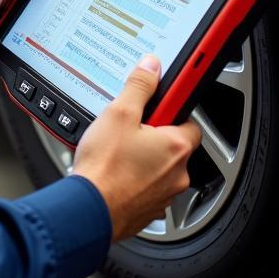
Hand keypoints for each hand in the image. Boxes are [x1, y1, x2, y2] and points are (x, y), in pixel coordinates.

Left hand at [0, 0, 50, 73]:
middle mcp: (15, 8)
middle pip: (47, 9)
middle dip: (55, 11)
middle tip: (57, 12)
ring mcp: (15, 29)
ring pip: (43, 32)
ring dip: (46, 33)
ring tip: (44, 31)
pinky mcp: (12, 49)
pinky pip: (31, 52)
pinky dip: (36, 52)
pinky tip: (37, 49)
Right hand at [72, 57, 201, 241]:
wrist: (88, 210)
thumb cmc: (105, 168)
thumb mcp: (119, 113)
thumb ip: (139, 86)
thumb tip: (151, 67)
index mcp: (176, 146)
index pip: (190, 118)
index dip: (172, 108)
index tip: (161, 101)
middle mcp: (178, 173)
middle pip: (172, 143)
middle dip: (153, 133)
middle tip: (129, 127)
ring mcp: (165, 195)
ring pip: (159, 167)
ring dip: (144, 157)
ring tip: (117, 151)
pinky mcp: (149, 210)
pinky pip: (147, 187)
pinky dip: (135, 179)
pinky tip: (115, 171)